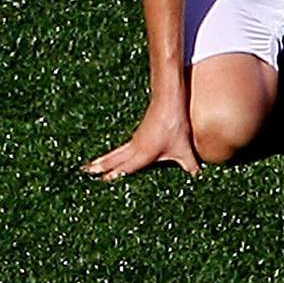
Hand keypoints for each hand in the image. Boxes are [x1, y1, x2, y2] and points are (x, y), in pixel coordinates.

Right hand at [84, 99, 200, 178]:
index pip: (124, 168)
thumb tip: (199, 179)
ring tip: (89, 166)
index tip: (100, 182)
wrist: (169, 100)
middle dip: (99, 167)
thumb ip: (190, 166)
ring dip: (103, 160)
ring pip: (115, 153)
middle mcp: (135, 147)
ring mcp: (134, 140)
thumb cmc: (175, 124)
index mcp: (143, 153)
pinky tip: (110, 157)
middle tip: (84, 172)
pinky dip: (112, 154)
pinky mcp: (138, 134)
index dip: (113, 176)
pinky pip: (121, 148)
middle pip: (113, 160)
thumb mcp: (185, 149)